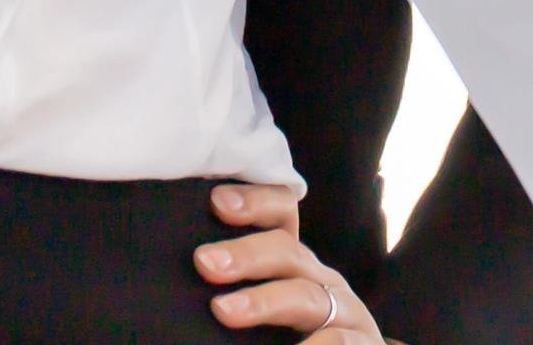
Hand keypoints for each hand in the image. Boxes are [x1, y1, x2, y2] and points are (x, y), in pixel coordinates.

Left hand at [195, 183, 385, 339]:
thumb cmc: (292, 339)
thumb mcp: (266, 312)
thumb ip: (233, 295)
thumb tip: (186, 281)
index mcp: (296, 267)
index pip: (282, 215)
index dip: (256, 202)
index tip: (217, 201)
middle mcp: (323, 281)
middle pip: (289, 252)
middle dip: (246, 254)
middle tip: (205, 262)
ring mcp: (346, 313)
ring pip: (307, 297)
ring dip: (264, 301)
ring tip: (224, 311)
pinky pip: (339, 342)